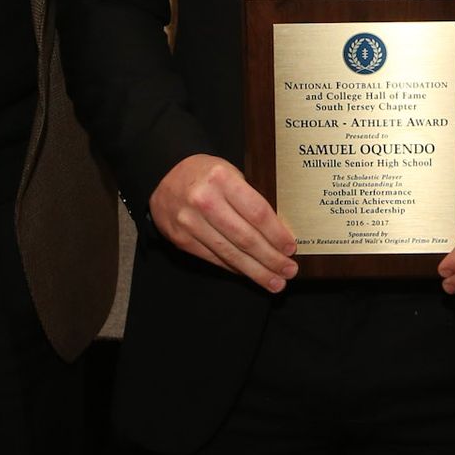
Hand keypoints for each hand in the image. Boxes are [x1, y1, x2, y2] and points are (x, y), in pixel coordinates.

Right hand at [149, 154, 296, 291]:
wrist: (164, 176)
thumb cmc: (205, 174)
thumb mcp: (230, 172)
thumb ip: (250, 196)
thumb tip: (280, 229)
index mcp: (221, 179)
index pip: (257, 212)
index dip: (276, 234)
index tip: (291, 248)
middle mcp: (204, 201)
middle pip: (245, 238)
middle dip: (271, 258)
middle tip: (289, 270)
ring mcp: (190, 222)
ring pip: (230, 253)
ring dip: (256, 271)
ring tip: (275, 282)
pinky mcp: (182, 240)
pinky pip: (214, 259)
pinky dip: (235, 268)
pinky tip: (249, 274)